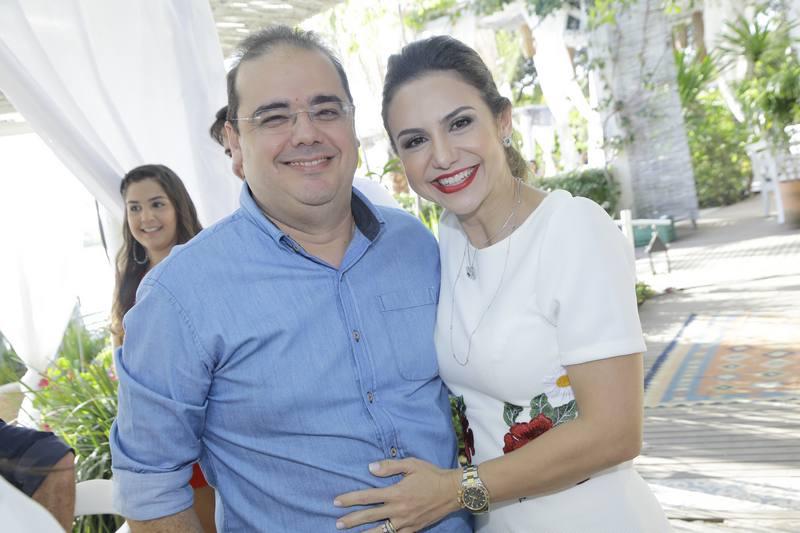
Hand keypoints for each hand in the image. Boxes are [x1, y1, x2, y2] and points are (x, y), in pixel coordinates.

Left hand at [334, 458, 461, 531]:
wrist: (453, 491)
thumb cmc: (432, 475)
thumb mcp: (411, 464)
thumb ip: (390, 466)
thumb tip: (370, 468)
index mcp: (397, 492)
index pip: (368, 497)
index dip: (350, 499)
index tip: (336, 502)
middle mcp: (399, 510)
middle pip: (370, 516)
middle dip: (351, 520)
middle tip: (337, 523)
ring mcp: (406, 522)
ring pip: (381, 531)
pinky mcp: (414, 529)